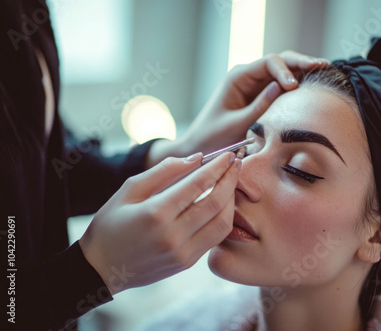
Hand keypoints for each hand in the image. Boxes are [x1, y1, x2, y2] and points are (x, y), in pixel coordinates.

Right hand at [79, 152, 240, 294]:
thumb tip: (197, 158)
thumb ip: (165, 171)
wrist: (102, 268)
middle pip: (216, 202)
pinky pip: (215, 237)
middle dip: (230, 179)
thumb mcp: (129, 189)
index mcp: (156, 213)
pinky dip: (224, 217)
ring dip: (231, 199)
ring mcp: (183, 253)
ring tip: (230, 182)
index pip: (198, 184)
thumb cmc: (111, 224)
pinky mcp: (187, 263)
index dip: (217, 167)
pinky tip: (221, 204)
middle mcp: (173, 235)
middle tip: (235, 163)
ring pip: (223, 222)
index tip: (227, 155)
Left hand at [146, 51, 328, 166]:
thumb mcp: (236, 124)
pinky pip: (281, 85)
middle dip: (301, 62)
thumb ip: (258, 107)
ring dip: (302, 69)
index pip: (268, 63)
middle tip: (323, 65)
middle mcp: (248, 76)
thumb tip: (282, 88)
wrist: (200, 147)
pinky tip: (313, 83)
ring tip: (325, 69)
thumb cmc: (213, 137)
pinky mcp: (261, 96)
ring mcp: (256, 85)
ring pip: (283, 70)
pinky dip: (298, 83)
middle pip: (279, 61)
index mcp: (238, 77)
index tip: (295, 86)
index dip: (285, 70)